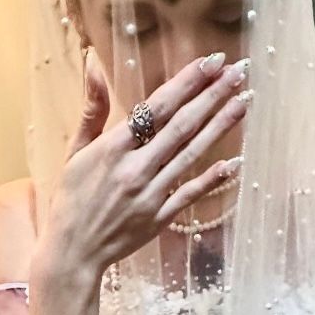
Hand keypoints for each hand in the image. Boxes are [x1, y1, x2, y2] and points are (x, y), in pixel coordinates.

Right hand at [39, 49, 249, 285]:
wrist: (71, 252)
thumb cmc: (71, 199)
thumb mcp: (74, 150)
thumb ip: (92, 107)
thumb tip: (93, 62)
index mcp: (113, 147)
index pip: (158, 107)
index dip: (187, 82)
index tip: (210, 62)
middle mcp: (135, 168)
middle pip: (182, 125)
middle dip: (212, 96)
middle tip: (238, 72)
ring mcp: (150, 194)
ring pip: (192, 154)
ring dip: (220, 126)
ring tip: (243, 101)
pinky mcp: (160, 218)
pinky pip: (191, 194)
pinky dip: (213, 178)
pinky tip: (234, 161)